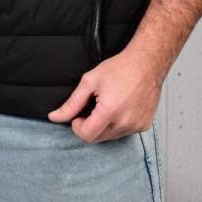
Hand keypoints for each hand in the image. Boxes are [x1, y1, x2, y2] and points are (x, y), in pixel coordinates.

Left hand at [46, 46, 163, 141]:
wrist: (146, 63)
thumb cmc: (120, 68)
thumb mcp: (90, 81)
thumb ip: (71, 103)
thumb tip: (54, 117)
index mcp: (109, 111)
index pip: (86, 135)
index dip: (77, 126)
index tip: (79, 115)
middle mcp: (125, 122)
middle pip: (98, 138)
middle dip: (90, 126)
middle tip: (92, 107)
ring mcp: (136, 125)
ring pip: (111, 137)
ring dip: (104, 126)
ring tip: (108, 104)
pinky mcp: (144, 125)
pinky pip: (124, 132)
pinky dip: (118, 124)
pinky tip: (121, 107)